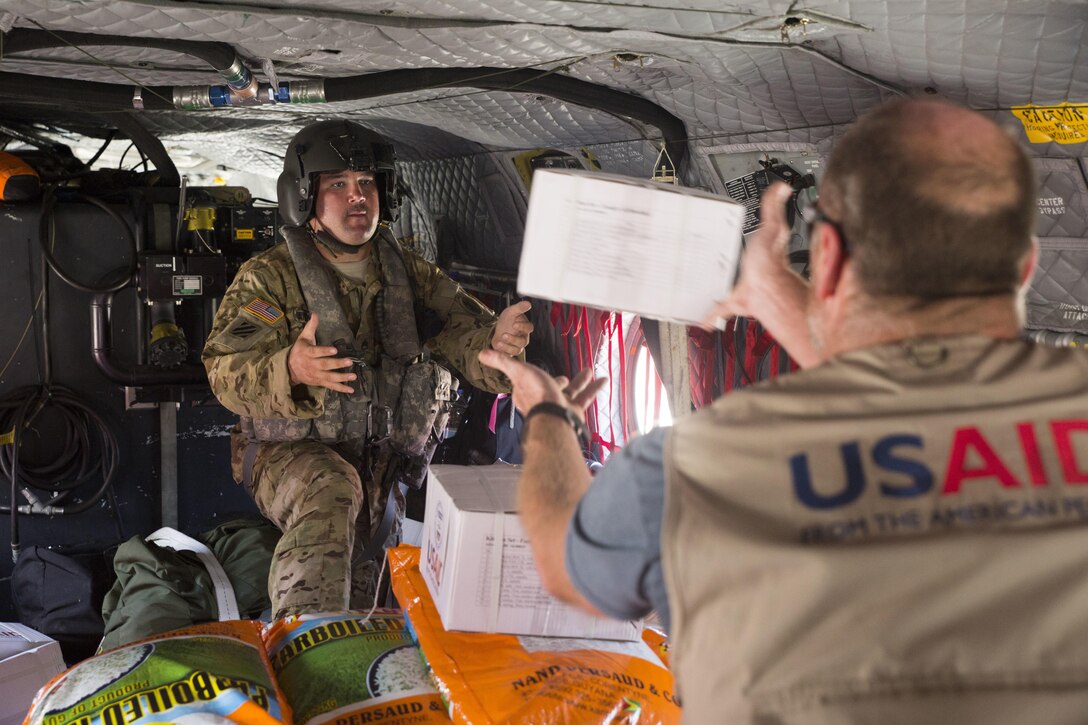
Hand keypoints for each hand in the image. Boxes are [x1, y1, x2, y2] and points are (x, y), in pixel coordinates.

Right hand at [287, 313, 356, 393]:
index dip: (325, 351)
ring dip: (342, 377)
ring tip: (353, 376)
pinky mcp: (319, 382)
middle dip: (337, 364)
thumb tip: (315, 313)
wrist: (289, 368)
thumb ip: (311, 326)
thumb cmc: (299, 350)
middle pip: (325, 365)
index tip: (334, 350)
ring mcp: (316, 375)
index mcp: (307, 353)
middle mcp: (312, 365)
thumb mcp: (303, 337)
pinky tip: (351, 390)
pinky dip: (340, 389)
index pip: (317, 352)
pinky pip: (330, 386)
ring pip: (329, 377)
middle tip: (349, 361)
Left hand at [479, 349, 606, 415]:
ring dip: (580, 381)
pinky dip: (594, 388)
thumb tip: (482, 353)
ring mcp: (559, 406)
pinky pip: (586, 396)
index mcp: (528, 391)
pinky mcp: (574, 410)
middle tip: (563, 378)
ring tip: (589, 371)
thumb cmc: (535, 394)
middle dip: (559, 382)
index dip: (533, 377)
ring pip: (572, 391)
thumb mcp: (517, 370)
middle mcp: (544, 400)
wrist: (554, 415)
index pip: (530, 383)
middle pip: (553, 388)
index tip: (537, 373)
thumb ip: (501, 361)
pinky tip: (603, 380)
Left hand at [492, 300, 533, 355]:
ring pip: (517, 350)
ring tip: (500, 341)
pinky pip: (509, 355)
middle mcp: (523, 338)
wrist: (498, 329)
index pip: (529, 328)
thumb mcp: (511, 311)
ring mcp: (517, 346)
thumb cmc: (507, 320)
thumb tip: (528, 303)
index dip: (522, 326)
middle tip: (504, 334)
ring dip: (507, 346)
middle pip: (523, 342)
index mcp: (525, 327)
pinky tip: (498, 345)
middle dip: (513, 339)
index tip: (514, 323)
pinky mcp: (510, 352)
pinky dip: (503, 351)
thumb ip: (519, 308)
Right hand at [700, 182, 796, 328]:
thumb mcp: (772, 225)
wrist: (766, 288)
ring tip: (699, 291)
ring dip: (712, 293)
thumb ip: (774, 206)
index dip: (737, 244)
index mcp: (753, 253)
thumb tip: (783, 187)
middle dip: (717, 268)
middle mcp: (746, 271)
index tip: (723, 239)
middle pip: (729, 268)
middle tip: (705, 265)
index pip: (746, 246)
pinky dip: (708, 317)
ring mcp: (739, 287)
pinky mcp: (732, 302)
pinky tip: (702, 321)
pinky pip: (717, 310)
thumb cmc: (770, 260)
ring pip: (723, 289)